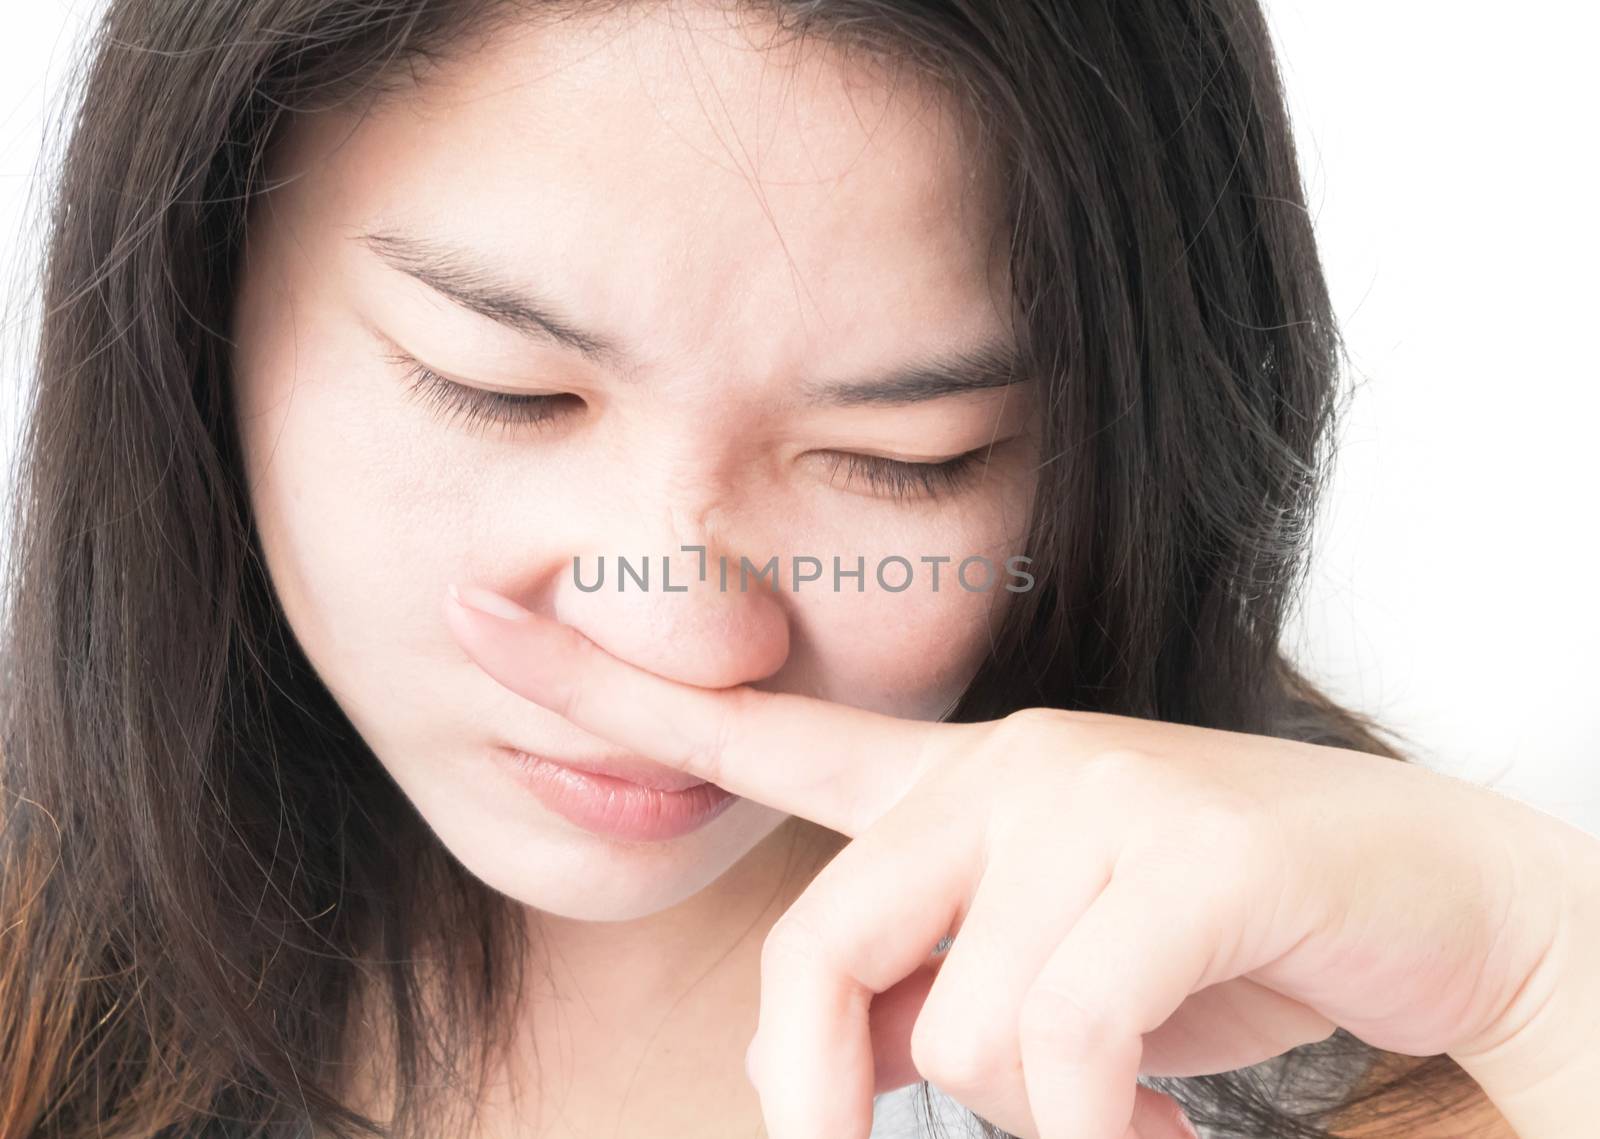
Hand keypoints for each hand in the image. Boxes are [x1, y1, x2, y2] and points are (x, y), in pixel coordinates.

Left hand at [443, 583, 1580, 1138]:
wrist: (1435, 896)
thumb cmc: (1219, 944)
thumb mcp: (1043, 977)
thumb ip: (929, 993)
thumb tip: (854, 1070)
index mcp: (957, 783)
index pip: (755, 731)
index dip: (606, 686)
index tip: (471, 617)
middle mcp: (1006, 763)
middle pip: (826, 952)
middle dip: (840, 1089)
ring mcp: (1093, 794)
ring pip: (961, 1032)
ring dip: (1039, 1118)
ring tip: (1127, 1101)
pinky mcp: (1186, 849)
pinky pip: (1061, 1044)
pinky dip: (1099, 1127)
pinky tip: (1156, 1119)